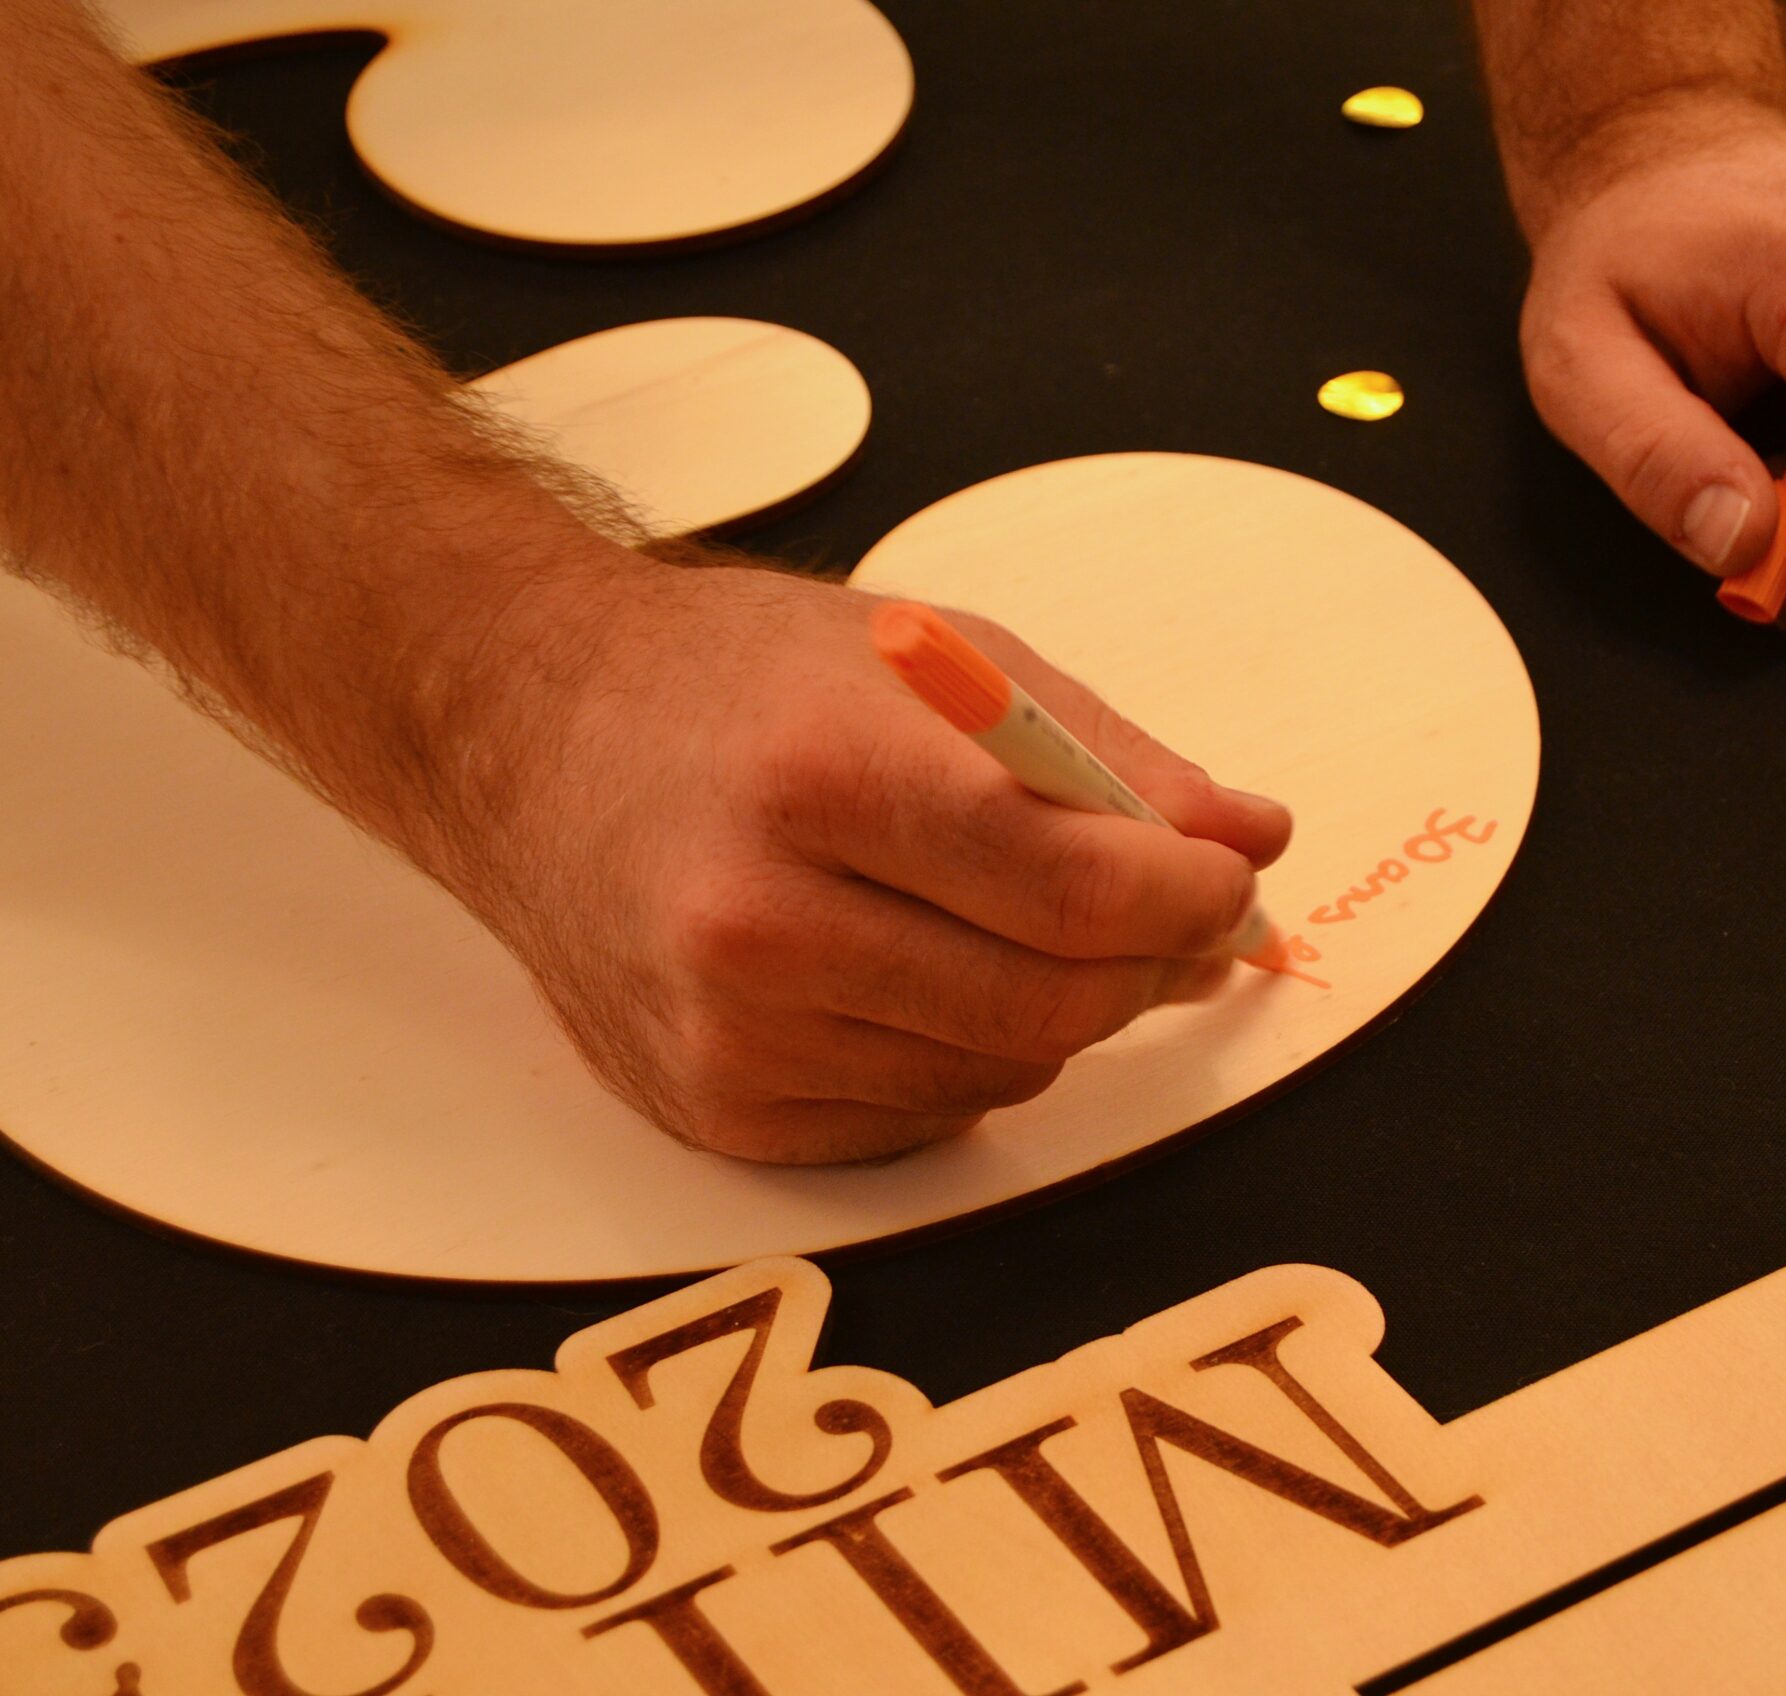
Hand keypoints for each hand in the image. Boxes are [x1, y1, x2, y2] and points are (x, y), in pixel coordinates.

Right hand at [443, 555, 1290, 1163]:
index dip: (1186, 896)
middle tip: (1183, 921)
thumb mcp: (935, 659)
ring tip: (1022, 921)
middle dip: (1151, 966)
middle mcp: (755, 924)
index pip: (1065, 884)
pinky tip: (922, 971)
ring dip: (1062, 1009)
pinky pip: (927, 1117)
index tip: (1230, 883)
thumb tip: (1250, 842)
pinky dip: (970, 1055)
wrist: (529, 736)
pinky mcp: (719, 1112)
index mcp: (818, 780)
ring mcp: (728, 1037)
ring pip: (1003, 1071)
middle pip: (1048, 1001)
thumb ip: (1108, 757)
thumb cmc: (737, 683)